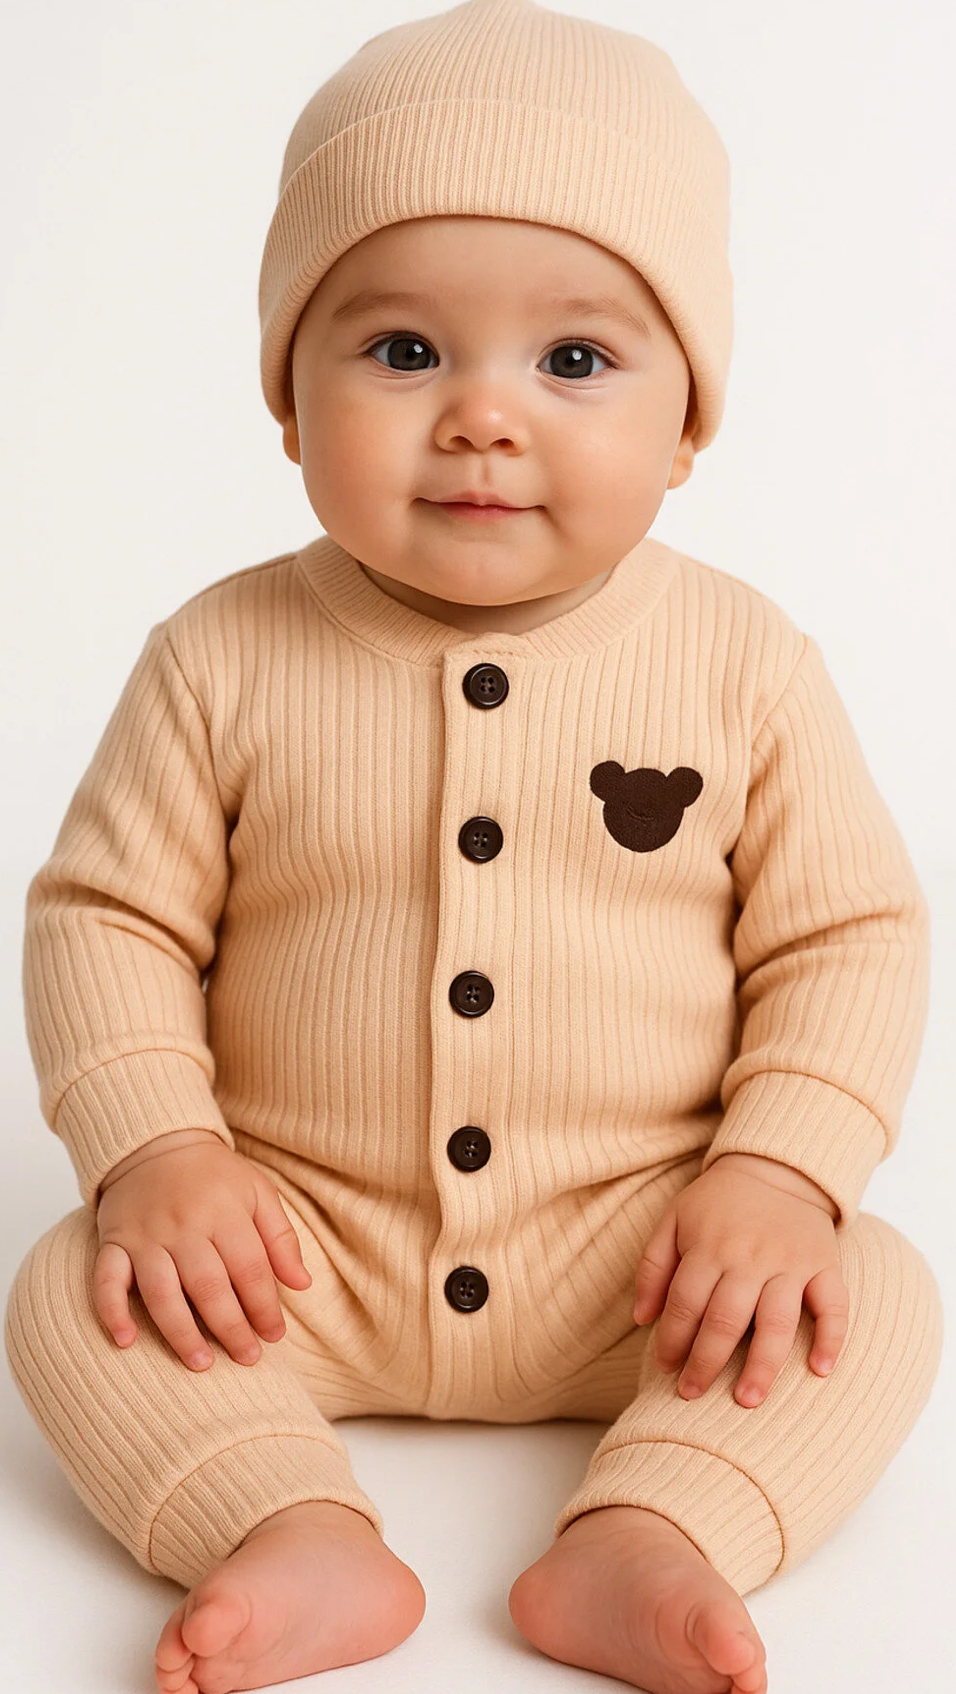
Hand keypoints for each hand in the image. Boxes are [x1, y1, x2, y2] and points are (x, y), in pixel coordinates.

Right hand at [94, 1135, 311, 1371]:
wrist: (157, 1141)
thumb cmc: (214, 1175)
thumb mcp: (258, 1192)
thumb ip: (281, 1238)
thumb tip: (302, 1284)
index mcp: (225, 1212)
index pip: (250, 1269)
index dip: (265, 1306)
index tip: (275, 1335)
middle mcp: (185, 1226)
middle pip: (209, 1286)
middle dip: (231, 1328)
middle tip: (247, 1358)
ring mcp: (146, 1236)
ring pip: (162, 1292)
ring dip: (180, 1332)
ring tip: (201, 1363)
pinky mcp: (114, 1242)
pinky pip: (106, 1280)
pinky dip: (111, 1312)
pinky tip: (125, 1341)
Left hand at [632, 1159, 848, 1407]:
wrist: (776, 1167)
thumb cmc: (718, 1202)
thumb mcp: (673, 1219)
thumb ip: (653, 1266)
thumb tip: (641, 1319)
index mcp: (709, 1246)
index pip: (686, 1303)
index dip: (673, 1340)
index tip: (666, 1370)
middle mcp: (750, 1257)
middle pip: (726, 1319)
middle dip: (707, 1363)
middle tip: (693, 1395)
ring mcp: (791, 1262)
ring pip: (777, 1321)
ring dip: (763, 1365)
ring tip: (747, 1400)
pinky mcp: (825, 1264)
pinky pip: (834, 1305)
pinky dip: (832, 1338)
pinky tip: (820, 1371)